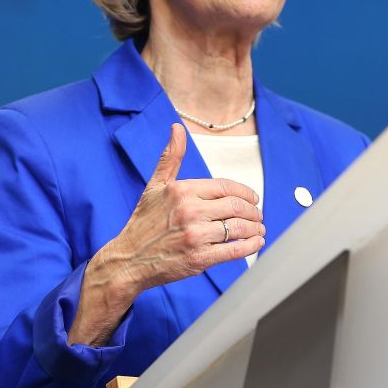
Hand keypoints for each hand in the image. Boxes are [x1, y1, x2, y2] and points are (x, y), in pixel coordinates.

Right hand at [68, 123, 263, 345]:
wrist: (129, 260)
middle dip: (253, 210)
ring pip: (238, 228)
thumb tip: (176, 127)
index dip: (246, 192)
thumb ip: (171, 156)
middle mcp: (190, 211)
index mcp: (182, 190)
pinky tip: (256, 242)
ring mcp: (195, 236)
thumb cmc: (144, 222)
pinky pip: (234, 250)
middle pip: (236, 207)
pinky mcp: (199, 259)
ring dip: (255, 227)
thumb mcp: (155, 186)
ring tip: (259, 228)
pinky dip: (250, 246)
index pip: (227, 187)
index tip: (253, 198)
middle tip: (258, 214)